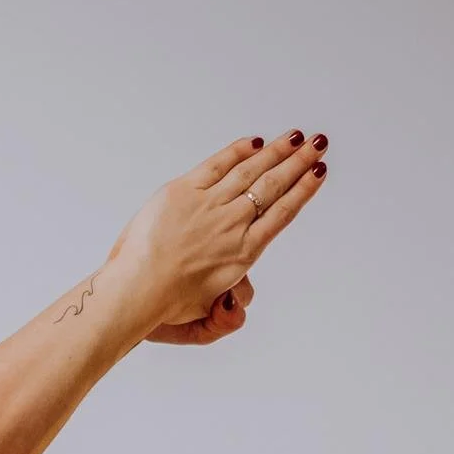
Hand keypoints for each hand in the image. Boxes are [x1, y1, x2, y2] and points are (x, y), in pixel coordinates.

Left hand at [105, 130, 328, 344]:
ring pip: (251, 171)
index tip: (318, 173)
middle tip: (318, 144)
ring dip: (277, 152)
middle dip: (299, 162)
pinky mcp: (184, 192)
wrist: (135, 290)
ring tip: (296, 137)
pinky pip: (218, 165)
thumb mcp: (206, 315)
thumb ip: (229, 313)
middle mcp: (233, 225)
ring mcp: (209, 205)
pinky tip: (254, 142)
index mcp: (244, 253)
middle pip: (273, 186)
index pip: (282, 213)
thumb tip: (237, 301)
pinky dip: (238, 151)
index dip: (303, 190)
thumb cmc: (164, 304)